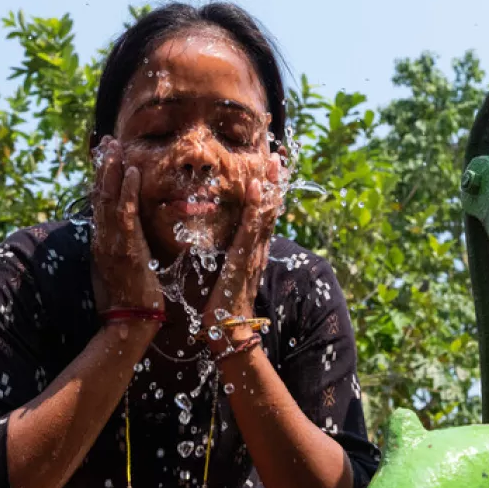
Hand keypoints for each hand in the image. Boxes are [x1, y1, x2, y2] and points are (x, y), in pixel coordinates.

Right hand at [90, 137, 164, 313]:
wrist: (129, 323)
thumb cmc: (131, 300)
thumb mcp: (124, 268)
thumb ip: (124, 249)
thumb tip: (130, 236)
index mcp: (102, 242)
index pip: (100, 203)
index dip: (101, 178)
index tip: (105, 155)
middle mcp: (102, 239)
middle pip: (99, 195)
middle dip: (102, 166)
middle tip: (106, 141)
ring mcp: (111, 243)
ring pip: (108, 200)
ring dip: (111, 171)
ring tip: (115, 147)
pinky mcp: (126, 249)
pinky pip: (124, 214)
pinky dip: (126, 191)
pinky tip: (131, 172)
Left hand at [202, 154, 282, 351]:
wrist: (228, 332)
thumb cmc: (221, 307)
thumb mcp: (223, 275)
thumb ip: (222, 258)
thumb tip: (212, 244)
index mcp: (251, 252)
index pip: (261, 215)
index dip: (266, 191)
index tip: (267, 169)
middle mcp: (257, 250)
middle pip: (269, 209)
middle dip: (273, 182)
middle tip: (275, 155)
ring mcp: (253, 255)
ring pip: (265, 215)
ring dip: (269, 187)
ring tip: (271, 162)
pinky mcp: (243, 262)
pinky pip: (250, 230)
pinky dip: (255, 208)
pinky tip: (256, 189)